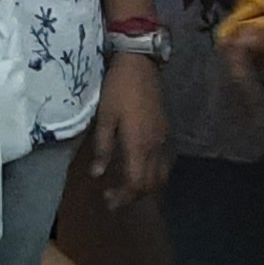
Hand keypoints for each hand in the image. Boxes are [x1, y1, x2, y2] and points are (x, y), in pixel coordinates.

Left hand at [88, 54, 169, 206]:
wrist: (141, 64)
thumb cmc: (118, 88)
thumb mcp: (105, 117)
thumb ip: (102, 147)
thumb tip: (97, 174)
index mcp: (139, 144)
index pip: (136, 183)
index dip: (123, 196)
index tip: (108, 201)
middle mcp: (156, 146)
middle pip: (151, 183)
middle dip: (134, 195)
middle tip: (114, 198)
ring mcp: (163, 139)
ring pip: (161, 174)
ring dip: (145, 187)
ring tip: (126, 187)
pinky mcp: (165, 131)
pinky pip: (163, 162)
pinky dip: (153, 173)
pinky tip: (139, 169)